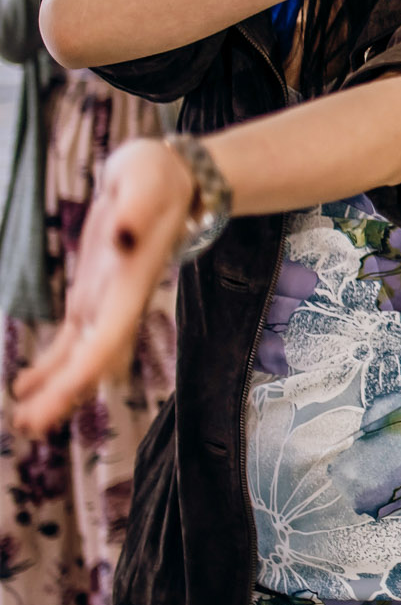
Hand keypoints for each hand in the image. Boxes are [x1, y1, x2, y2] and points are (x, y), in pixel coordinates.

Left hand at [11, 139, 190, 437]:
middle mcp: (120, 302)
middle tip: (25, 429)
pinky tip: (25, 386)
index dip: (79, 374)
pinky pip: (71, 341)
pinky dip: (51, 366)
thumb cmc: (160, 175)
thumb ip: (136, 206)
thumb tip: (122, 232)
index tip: (48, 403)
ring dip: (55, 390)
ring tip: (23, 422)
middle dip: (62, 396)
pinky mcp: (93, 294)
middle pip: (91, 360)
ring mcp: (106, 301)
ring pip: (79, 358)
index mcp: (131, 284)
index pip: (106, 338)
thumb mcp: (147, 179)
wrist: (173, 176)